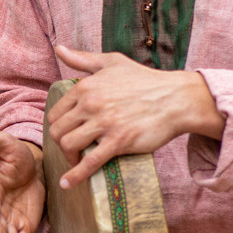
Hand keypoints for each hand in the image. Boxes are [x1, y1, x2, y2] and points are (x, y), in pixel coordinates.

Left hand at [44, 45, 223, 189]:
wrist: (176, 98)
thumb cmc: (144, 80)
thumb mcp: (112, 63)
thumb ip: (83, 59)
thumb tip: (59, 49)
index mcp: (86, 87)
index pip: (56, 113)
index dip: (58, 126)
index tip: (66, 133)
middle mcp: (91, 104)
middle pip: (58, 131)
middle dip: (61, 143)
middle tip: (71, 150)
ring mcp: (105, 123)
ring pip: (69, 145)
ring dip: (68, 158)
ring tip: (75, 162)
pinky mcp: (119, 141)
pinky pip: (90, 162)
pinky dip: (75, 175)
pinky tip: (66, 184)